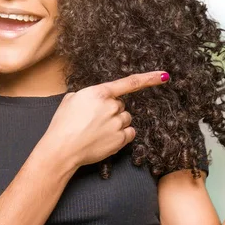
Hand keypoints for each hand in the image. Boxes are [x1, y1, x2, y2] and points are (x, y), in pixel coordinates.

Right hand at [41, 71, 169, 168]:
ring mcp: (117, 123)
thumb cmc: (62, 125)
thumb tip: (95, 99)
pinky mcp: (121, 139)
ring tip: (97, 131)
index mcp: (99, 93)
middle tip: (94, 121)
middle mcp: (111, 106)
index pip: (129, 82)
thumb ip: (89, 94)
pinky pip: (129, 133)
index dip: (149, 78)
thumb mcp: (71, 100)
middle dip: (112, 111)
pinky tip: (106, 138)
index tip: (164, 75)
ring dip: (117, 123)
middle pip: (121, 105)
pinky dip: (121, 135)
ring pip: (126, 119)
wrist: (60, 150)